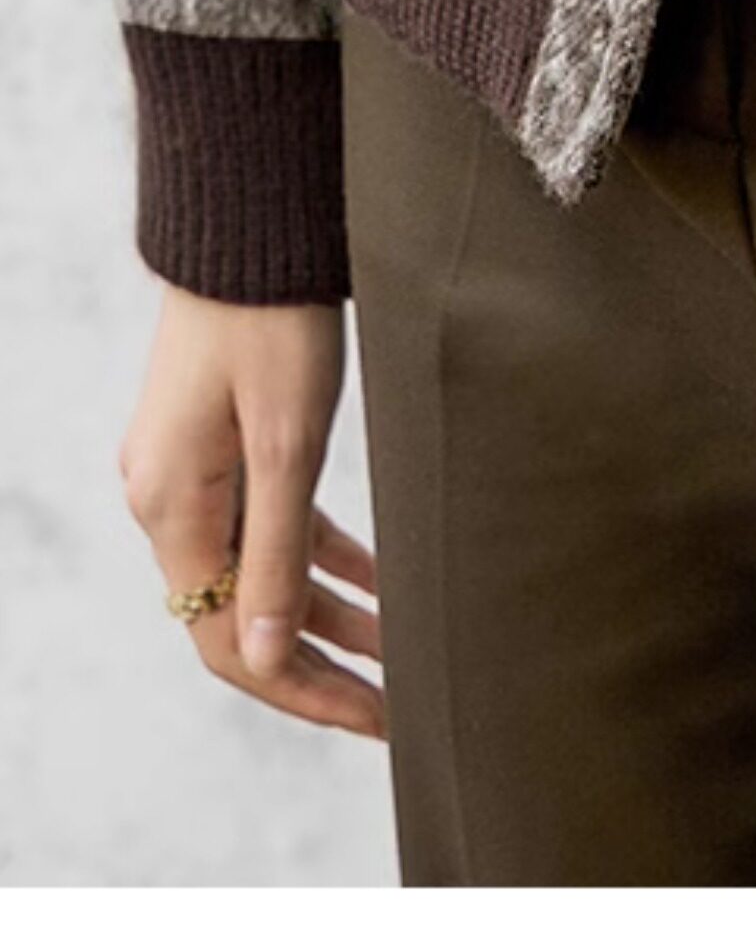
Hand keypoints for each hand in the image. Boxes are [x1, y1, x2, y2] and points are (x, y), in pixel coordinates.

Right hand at [120, 285, 385, 738]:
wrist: (249, 220)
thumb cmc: (271, 317)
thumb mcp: (286, 440)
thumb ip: (274, 552)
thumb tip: (263, 656)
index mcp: (171, 509)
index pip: (226, 639)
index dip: (299, 687)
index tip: (373, 716)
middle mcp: (169, 499)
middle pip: (242, 613)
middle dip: (319, 662)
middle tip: (397, 702)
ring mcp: (194, 470)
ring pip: (262, 567)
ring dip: (328, 610)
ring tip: (405, 649)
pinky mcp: (223, 440)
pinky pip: (270, 520)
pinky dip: (319, 554)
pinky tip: (378, 580)